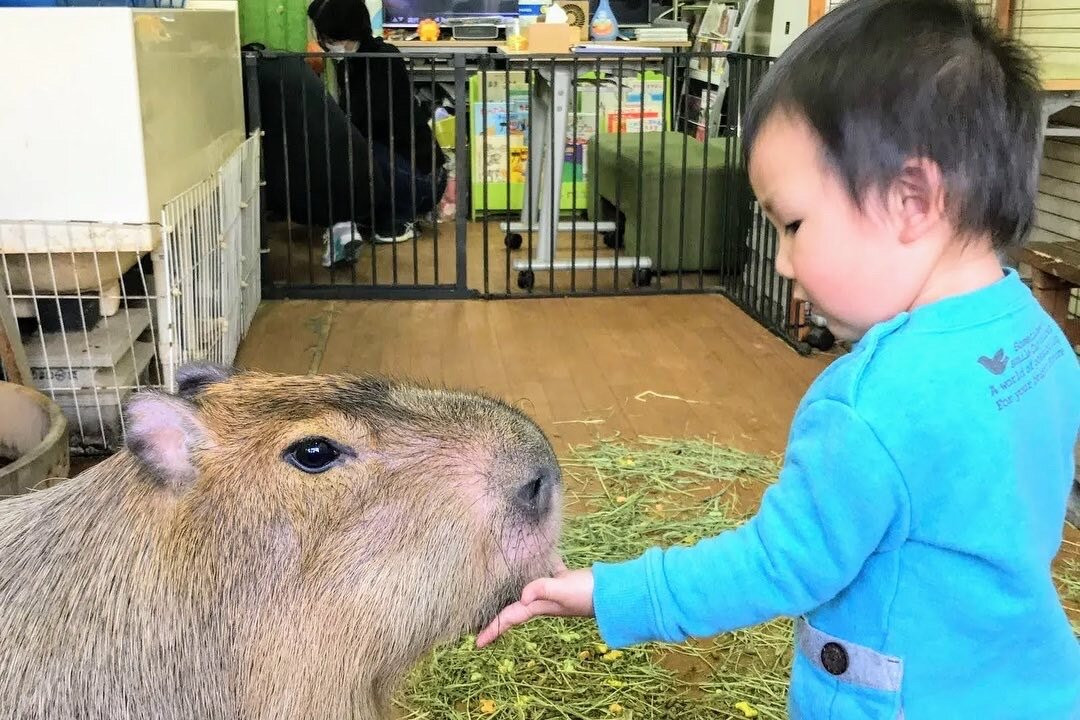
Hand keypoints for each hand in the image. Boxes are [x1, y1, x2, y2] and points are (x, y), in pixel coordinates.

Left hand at [475, 568, 594, 647]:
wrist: (613, 592)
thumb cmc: (586, 593)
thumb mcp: (563, 591)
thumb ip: (543, 589)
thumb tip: (522, 596)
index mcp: (539, 606)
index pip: (510, 618)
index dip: (493, 629)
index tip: (476, 643)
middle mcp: (543, 601)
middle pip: (514, 610)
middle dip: (498, 616)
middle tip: (479, 621)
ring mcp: (553, 592)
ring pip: (527, 593)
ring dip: (512, 595)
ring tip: (497, 593)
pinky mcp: (563, 580)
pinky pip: (544, 575)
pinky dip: (535, 569)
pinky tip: (533, 557)